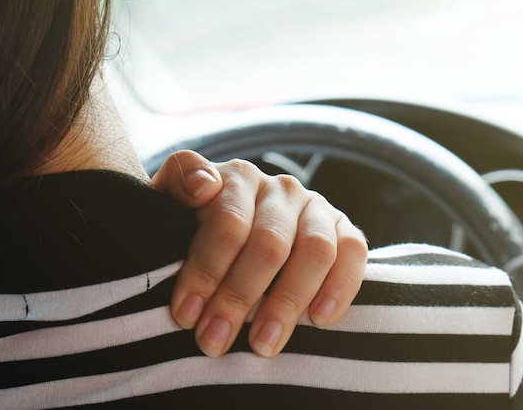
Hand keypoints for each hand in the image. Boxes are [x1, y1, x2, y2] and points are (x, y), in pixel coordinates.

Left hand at [150, 150, 367, 357]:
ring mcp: (315, 206)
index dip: (206, 269)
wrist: (231, 232)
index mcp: (237, 178)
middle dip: (238, 297)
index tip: (185, 315)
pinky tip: (318, 320)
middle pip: (269, 243)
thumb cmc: (192, 228)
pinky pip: (353, 252)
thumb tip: (204, 188)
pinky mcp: (343, 228)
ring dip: (288, 302)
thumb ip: (177, 186)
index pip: (227, 221)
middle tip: (214, 342)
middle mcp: (280, 187)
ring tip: (262, 345)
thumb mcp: (168, 204)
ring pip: (315, 250)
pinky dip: (341, 287)